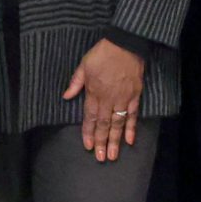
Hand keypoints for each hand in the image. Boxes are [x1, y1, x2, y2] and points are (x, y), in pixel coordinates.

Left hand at [64, 37, 146, 160]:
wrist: (125, 44)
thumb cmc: (102, 53)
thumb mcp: (84, 65)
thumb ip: (75, 83)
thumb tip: (65, 97)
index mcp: (94, 92)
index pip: (90, 117)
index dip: (88, 132)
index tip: (88, 146)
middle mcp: (108, 99)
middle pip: (104, 124)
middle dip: (102, 142)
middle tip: (101, 158)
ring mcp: (123, 98)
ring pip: (118, 123)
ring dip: (115, 140)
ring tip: (113, 155)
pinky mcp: (135, 95)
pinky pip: (133, 114)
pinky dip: (131, 128)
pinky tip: (130, 140)